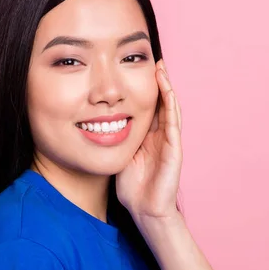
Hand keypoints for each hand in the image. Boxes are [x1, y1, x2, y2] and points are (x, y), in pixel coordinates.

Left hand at [116, 60, 182, 219]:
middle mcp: (160, 135)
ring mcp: (169, 141)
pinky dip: (170, 104)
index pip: (146, 105)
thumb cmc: (132, 187)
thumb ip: (114, 138)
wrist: (145, 210)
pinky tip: (166, 89)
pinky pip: (173, 122)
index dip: (142, 87)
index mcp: (147, 136)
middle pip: (160, 101)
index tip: (135, 67)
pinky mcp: (174, 149)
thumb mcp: (119, 154)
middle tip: (152, 59)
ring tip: (160, 67)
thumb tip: (94, 122)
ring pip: (169, 107)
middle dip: (157, 80)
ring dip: (165, 87)